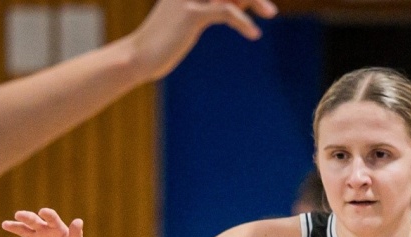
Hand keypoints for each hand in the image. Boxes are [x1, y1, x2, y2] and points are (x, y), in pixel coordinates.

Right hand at [0, 208, 87, 236]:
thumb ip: (76, 236)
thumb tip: (78, 221)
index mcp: (56, 228)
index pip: (51, 218)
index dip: (47, 215)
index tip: (43, 212)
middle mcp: (43, 230)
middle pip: (33, 221)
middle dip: (26, 217)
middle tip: (18, 215)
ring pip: (22, 230)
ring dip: (14, 226)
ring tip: (5, 224)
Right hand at [126, 0, 277, 79]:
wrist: (138, 57)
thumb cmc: (166, 40)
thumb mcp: (193, 18)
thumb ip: (216, 5)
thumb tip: (242, 2)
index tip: (256, 3)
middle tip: (270, 8)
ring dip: (255, 0)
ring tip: (271, 13)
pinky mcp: (191, 14)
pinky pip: (226, 11)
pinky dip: (243, 22)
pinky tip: (254, 34)